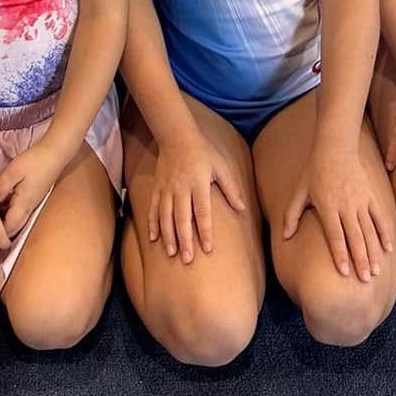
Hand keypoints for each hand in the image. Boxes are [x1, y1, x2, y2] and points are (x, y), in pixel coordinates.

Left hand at [0, 139, 60, 237]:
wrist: (54, 154)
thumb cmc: (33, 162)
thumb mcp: (13, 171)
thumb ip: (0, 188)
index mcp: (23, 205)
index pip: (9, 228)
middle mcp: (28, 209)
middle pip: (13, 228)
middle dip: (0, 229)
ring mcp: (32, 204)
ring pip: (17, 221)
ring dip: (5, 220)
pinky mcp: (33, 198)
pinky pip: (20, 212)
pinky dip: (10, 212)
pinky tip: (2, 201)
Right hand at [148, 127, 246, 263]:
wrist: (176, 136)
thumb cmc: (203, 152)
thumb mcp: (221, 166)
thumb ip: (230, 188)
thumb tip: (242, 209)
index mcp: (199, 183)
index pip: (202, 211)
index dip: (205, 230)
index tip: (207, 248)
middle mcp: (181, 188)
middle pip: (182, 218)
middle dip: (185, 240)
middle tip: (187, 259)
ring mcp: (167, 189)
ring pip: (165, 216)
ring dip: (168, 236)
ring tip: (171, 253)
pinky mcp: (157, 188)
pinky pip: (153, 208)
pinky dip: (152, 224)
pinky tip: (153, 239)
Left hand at [283, 142, 393, 281]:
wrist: (335, 147)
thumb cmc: (314, 171)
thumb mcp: (299, 191)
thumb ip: (291, 214)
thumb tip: (285, 237)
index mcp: (327, 206)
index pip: (335, 235)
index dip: (340, 254)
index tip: (345, 272)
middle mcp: (345, 205)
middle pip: (354, 237)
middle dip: (360, 259)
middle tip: (365, 279)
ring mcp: (360, 201)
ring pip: (369, 230)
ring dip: (373, 251)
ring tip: (376, 271)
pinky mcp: (370, 196)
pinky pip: (379, 217)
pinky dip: (384, 233)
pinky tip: (387, 249)